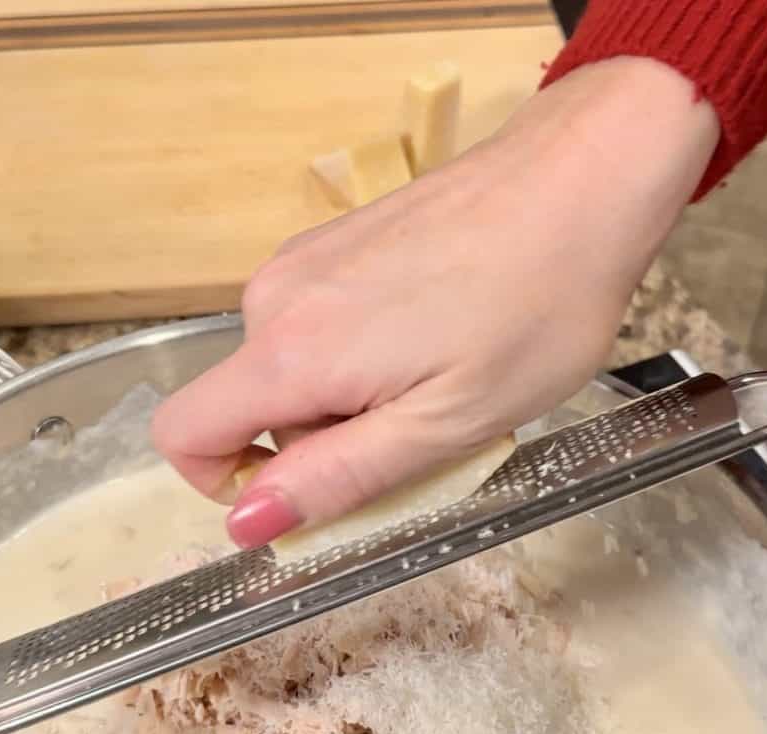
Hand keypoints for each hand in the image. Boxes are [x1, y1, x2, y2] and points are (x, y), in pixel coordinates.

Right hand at [152, 57, 718, 546]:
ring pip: (290, 370)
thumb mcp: (446, 425)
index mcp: (292, 352)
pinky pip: (317, 326)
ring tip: (439, 384)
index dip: (229, 484)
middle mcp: (275, 297)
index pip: (185, 434)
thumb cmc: (536, 310)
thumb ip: (337, 477)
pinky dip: (360, 357)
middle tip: (422, 434)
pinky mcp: (335, 241)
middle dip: (321, 444)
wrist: (582, 179)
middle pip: (252, 408)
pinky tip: (436, 340)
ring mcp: (304, 259)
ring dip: (348, 400)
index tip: (312, 493)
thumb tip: (244, 522)